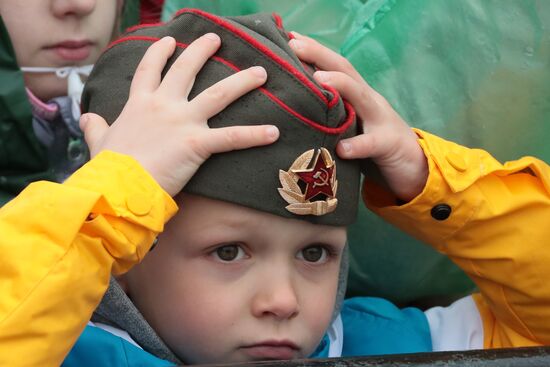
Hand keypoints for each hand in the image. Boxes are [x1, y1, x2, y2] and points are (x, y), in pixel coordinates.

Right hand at [80, 34, 278, 196]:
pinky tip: (274, 132)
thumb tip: (87, 118)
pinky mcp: (198, 143)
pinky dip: (254, 135)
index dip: (159, 53)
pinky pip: (232, 137)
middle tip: (216, 39)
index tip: (169, 41)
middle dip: (202, 51)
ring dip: (242, 81)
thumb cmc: (108, 168)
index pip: (149, 70)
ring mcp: (182, 121)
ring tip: (260, 72)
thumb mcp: (98, 142)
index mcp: (139, 104)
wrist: (118, 187)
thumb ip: (95, 127)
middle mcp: (163, 105)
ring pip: (219, 94)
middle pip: (186, 70)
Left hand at [289, 32, 426, 200]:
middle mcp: (369, 100)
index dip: (313, 51)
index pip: (334, 66)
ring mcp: (381, 120)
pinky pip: (372, 143)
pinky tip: (343, 148)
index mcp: (357, 95)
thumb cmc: (374, 144)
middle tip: (294, 45)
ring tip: (318, 78)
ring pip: (361, 97)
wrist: (415, 165)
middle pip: (345, 70)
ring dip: (340, 85)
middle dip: (320, 55)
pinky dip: (357, 146)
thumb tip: (296, 103)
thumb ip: (331, 112)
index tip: (288, 38)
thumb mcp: (351, 123)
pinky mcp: (388, 144)